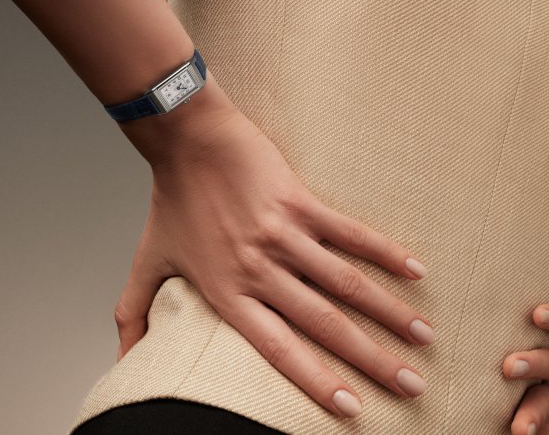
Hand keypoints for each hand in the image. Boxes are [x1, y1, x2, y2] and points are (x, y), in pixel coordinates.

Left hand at [113, 108, 435, 417]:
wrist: (184, 140)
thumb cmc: (170, 203)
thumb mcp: (146, 264)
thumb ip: (133, 315)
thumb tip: (122, 358)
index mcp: (227, 293)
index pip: (279, 349)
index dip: (317, 381)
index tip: (352, 409)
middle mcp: (258, 270)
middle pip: (324, 324)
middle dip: (371, 360)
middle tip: (410, 385)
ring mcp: (281, 235)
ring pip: (345, 283)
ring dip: (390, 313)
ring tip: (425, 338)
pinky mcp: (298, 201)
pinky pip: (349, 232)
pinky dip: (384, 252)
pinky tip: (417, 271)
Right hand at [502, 284, 548, 434]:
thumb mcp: (540, 378)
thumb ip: (517, 391)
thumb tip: (472, 405)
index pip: (540, 422)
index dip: (530, 429)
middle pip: (548, 402)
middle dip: (533, 415)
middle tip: (518, 428)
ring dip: (536, 366)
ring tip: (511, 366)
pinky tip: (539, 315)